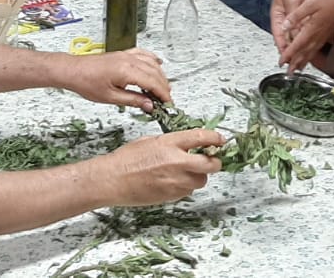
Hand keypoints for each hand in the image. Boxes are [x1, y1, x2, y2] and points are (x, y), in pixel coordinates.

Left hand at [64, 48, 170, 109]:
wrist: (73, 70)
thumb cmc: (86, 82)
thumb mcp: (110, 97)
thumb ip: (133, 100)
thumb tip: (149, 105)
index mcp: (126, 70)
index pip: (153, 82)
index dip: (163, 94)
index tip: (167, 103)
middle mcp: (128, 60)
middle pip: (155, 72)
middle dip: (164, 86)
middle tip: (166, 100)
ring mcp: (126, 55)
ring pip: (152, 63)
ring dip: (160, 75)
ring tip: (163, 88)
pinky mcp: (122, 54)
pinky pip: (143, 54)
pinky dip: (153, 59)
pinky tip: (158, 63)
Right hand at [96, 129, 224, 206]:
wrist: (113, 180)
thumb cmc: (126, 160)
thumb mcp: (150, 141)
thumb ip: (171, 143)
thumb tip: (186, 145)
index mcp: (170, 144)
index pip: (202, 138)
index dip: (215, 139)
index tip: (220, 140)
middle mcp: (177, 162)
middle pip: (211, 164)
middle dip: (215, 162)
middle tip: (211, 160)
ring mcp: (176, 181)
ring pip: (202, 180)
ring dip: (199, 176)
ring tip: (186, 172)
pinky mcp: (172, 195)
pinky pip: (188, 191)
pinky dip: (186, 186)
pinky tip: (173, 181)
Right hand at [269, 0, 315, 56]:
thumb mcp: (291, 1)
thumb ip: (292, 18)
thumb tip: (293, 32)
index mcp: (277, 14)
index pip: (278, 35)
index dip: (281, 47)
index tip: (285, 57)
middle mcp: (285, 17)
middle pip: (287, 37)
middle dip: (291, 50)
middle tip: (294, 62)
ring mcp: (295, 16)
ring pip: (297, 34)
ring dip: (299, 44)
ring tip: (303, 57)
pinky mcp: (304, 14)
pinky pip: (305, 28)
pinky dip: (308, 35)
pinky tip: (312, 43)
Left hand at [278, 0, 333, 72]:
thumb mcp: (310, 3)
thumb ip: (296, 16)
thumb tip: (284, 26)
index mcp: (312, 28)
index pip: (297, 45)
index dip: (288, 54)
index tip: (281, 62)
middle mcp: (318, 34)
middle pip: (305, 52)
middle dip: (296, 63)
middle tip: (289, 73)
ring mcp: (325, 34)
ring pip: (312, 51)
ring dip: (304, 61)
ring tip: (299, 68)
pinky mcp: (330, 32)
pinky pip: (318, 47)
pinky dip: (313, 54)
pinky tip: (311, 54)